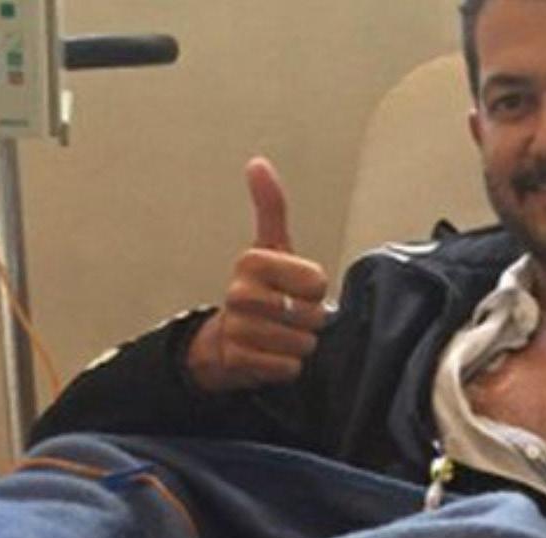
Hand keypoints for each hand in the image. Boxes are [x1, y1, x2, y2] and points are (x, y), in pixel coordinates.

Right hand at [186, 156, 329, 392]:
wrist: (227, 339)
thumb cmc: (261, 288)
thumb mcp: (271, 246)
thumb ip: (270, 206)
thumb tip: (257, 162)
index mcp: (252, 262)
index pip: (317, 282)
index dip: (316, 291)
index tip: (297, 288)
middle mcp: (239, 293)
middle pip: (313, 316)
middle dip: (309, 320)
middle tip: (288, 315)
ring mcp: (238, 329)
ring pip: (302, 343)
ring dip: (299, 344)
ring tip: (279, 334)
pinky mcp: (239, 361)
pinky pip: (289, 367)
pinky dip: (287, 366)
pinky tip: (270, 354)